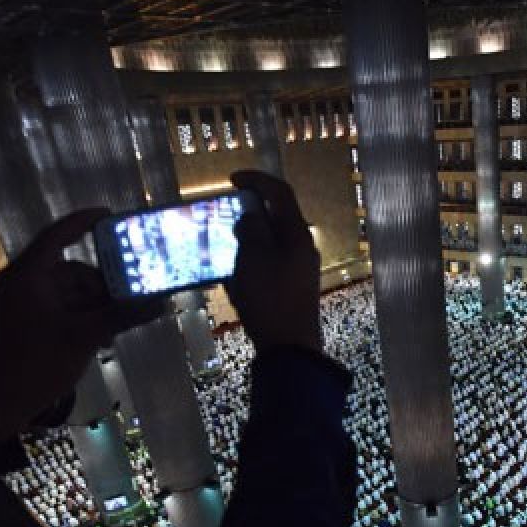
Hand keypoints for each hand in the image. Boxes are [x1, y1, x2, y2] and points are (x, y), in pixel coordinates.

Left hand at [0, 209, 162, 441]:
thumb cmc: (37, 364)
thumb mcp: (84, 337)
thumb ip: (121, 315)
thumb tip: (160, 302)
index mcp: (25, 276)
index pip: (56, 236)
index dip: (83, 223)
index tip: (110, 215)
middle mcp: (17, 282)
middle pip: (67, 270)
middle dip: (99, 285)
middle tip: (127, 298)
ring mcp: (17, 303)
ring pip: (65, 292)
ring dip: (92, 306)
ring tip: (114, 327)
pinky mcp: (20, 322)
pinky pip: (56, 308)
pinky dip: (78, 316)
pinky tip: (99, 335)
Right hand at [226, 171, 321, 353]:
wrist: (289, 348)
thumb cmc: (270, 298)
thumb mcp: (253, 257)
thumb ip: (250, 229)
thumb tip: (250, 218)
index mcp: (297, 234)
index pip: (280, 193)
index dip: (257, 180)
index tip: (232, 179)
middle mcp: (302, 248)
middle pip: (277, 218)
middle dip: (249, 212)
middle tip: (224, 213)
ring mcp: (299, 270)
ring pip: (271, 242)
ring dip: (247, 238)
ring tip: (223, 245)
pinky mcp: (291, 289)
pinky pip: (269, 265)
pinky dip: (250, 262)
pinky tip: (232, 275)